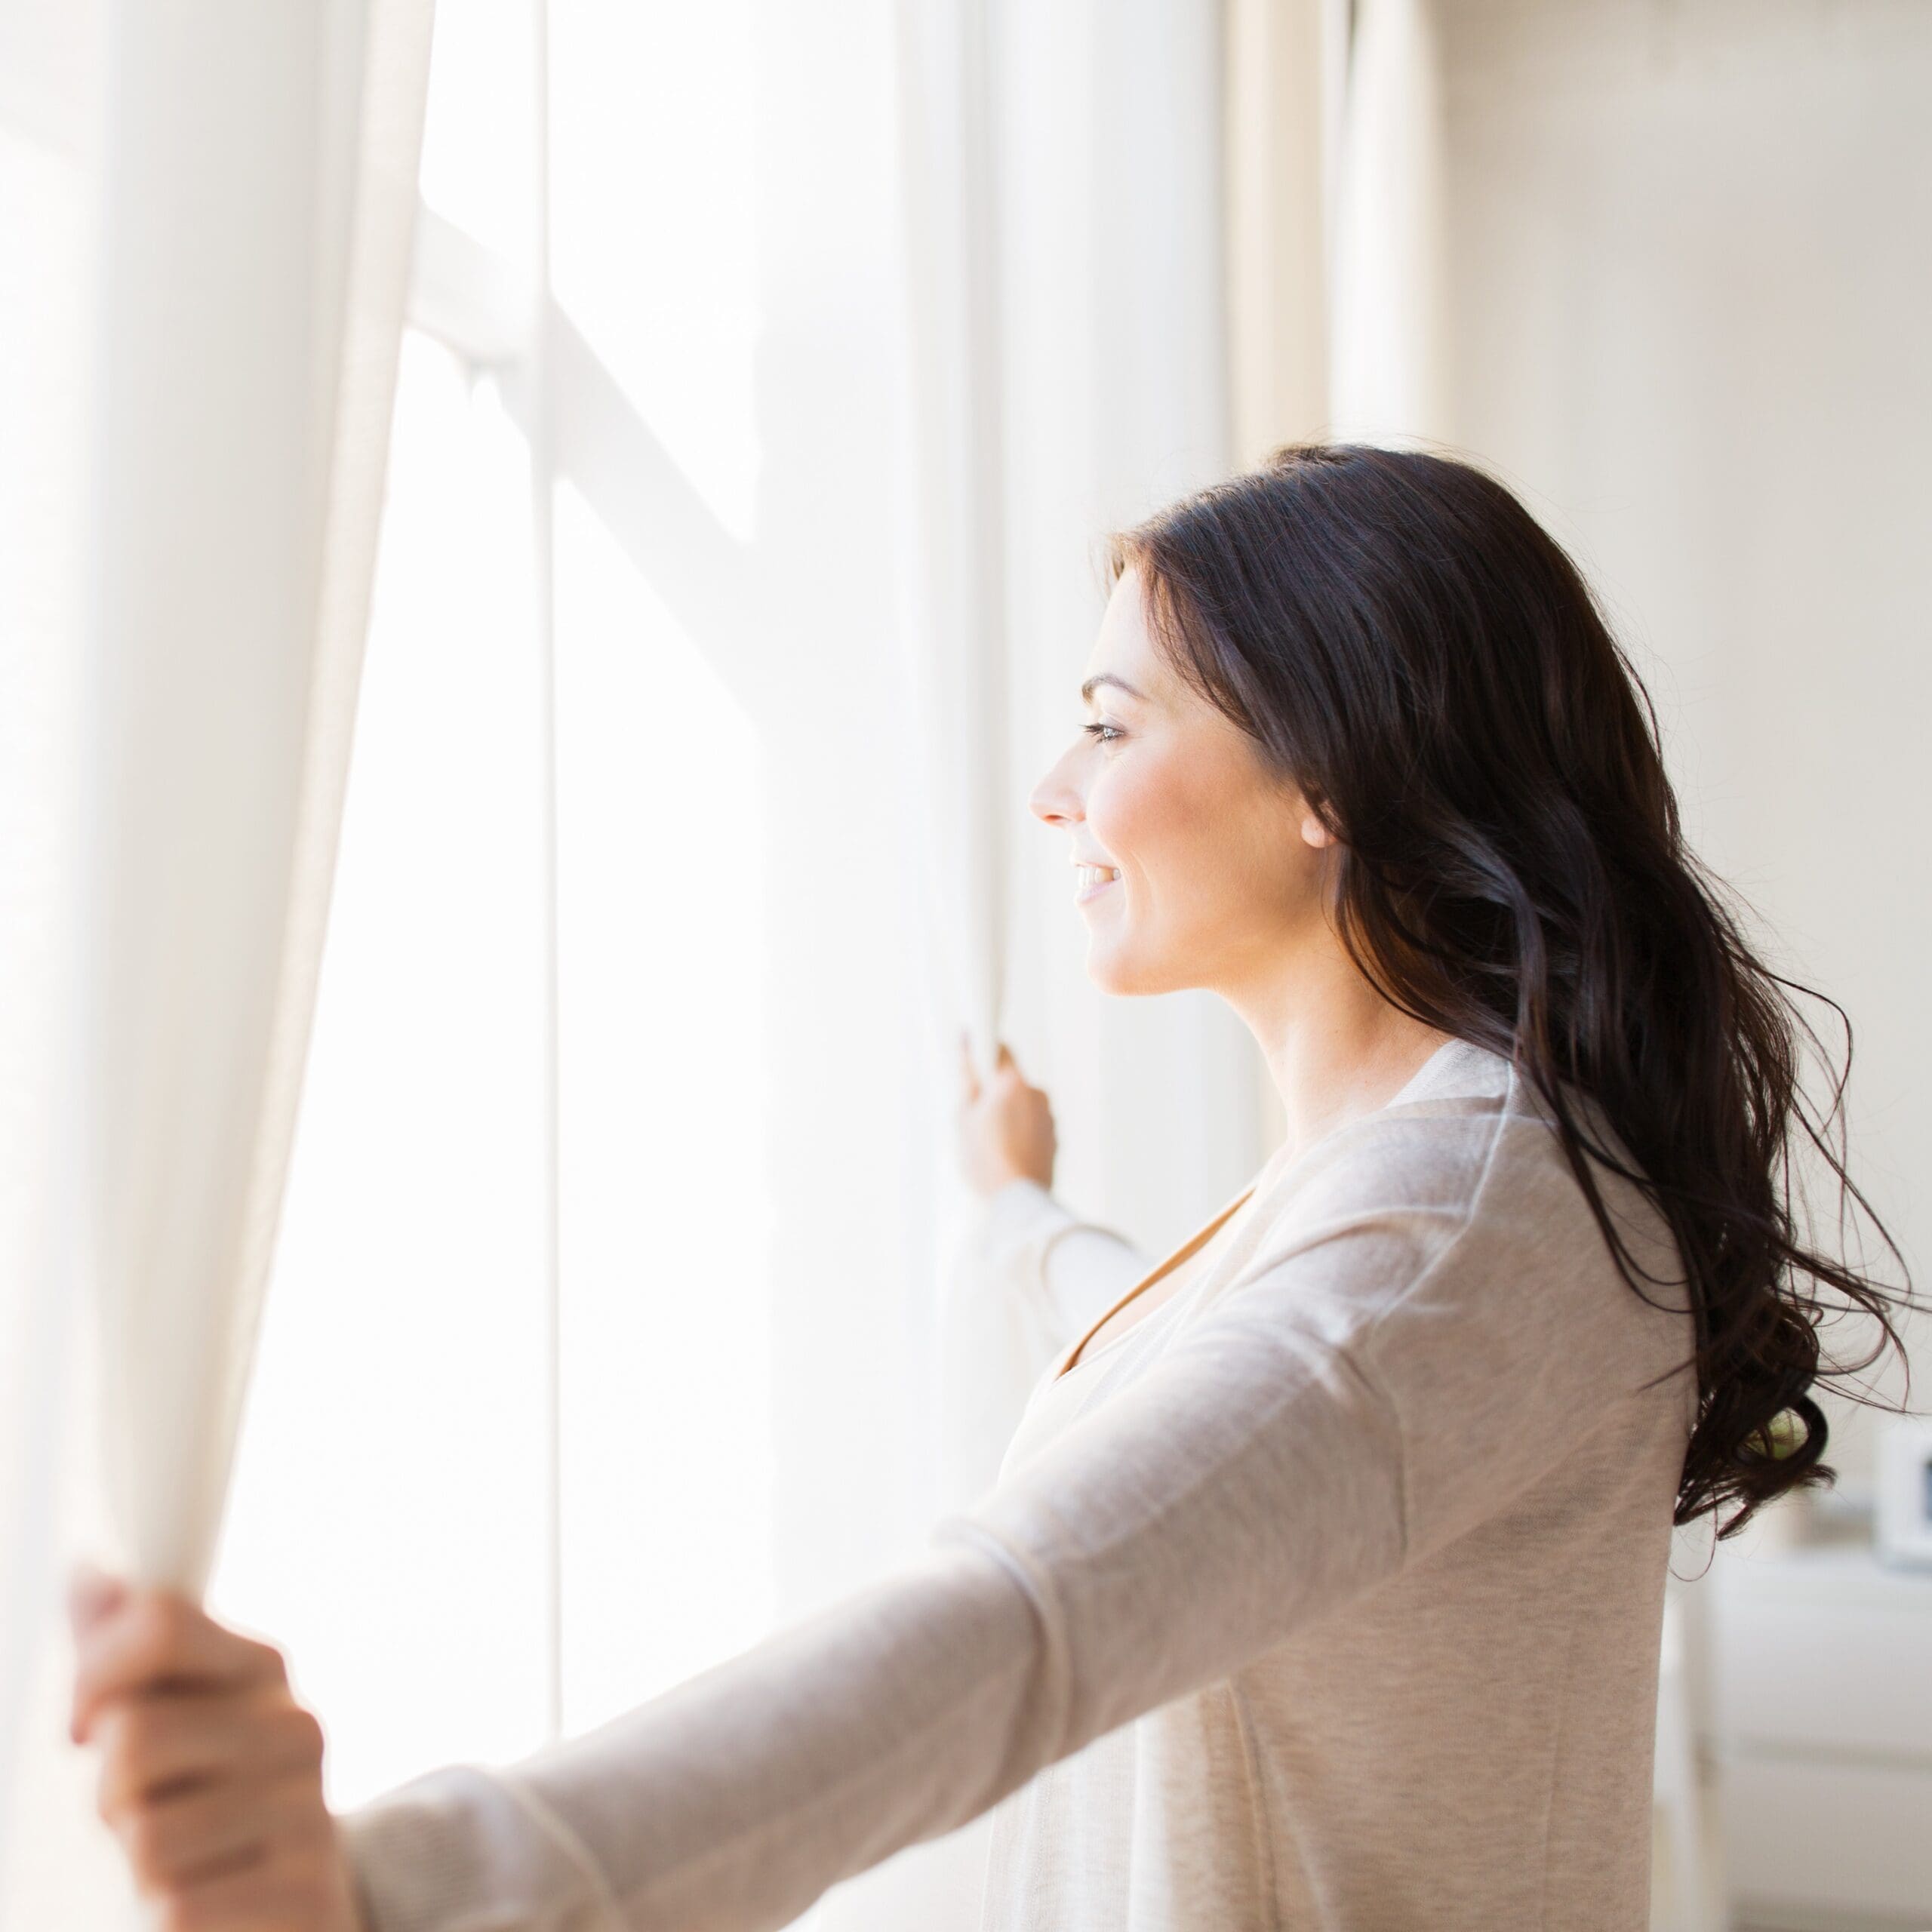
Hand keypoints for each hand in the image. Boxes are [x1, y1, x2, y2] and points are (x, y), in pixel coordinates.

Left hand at [69, 1565, 364, 1931]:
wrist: (303, 1906)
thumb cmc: (213, 1805)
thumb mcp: (175, 1722)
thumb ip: (127, 1653)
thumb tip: (91, 1573)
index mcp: (262, 1669)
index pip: (159, 1623)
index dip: (94, 1676)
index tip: (83, 1726)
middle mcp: (297, 1728)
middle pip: (135, 1737)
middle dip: (112, 1793)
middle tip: (145, 1812)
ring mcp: (310, 1811)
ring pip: (146, 1834)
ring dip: (140, 1866)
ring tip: (181, 1861)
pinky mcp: (308, 1893)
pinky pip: (179, 1906)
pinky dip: (172, 1917)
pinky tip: (208, 1902)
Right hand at [955, 1032, 1055, 1197]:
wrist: (1018, 1200)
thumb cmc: (987, 1159)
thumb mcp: (965, 1118)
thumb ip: (967, 1080)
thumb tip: (966, 1049)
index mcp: (1014, 1083)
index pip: (1000, 1050)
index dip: (983, 1053)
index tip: (971, 1060)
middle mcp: (1037, 1095)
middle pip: (1010, 1082)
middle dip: (992, 1093)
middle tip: (974, 1117)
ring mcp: (1049, 1118)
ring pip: (1021, 1106)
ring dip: (1007, 1114)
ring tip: (990, 1143)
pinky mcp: (1054, 1139)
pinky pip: (1032, 1126)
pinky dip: (1019, 1132)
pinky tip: (1005, 1153)